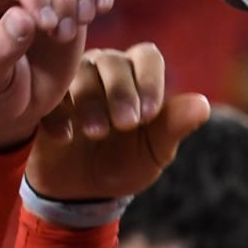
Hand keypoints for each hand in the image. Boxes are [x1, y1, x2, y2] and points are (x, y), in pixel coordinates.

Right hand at [26, 44, 210, 199]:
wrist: (79, 192)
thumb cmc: (122, 164)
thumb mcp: (152, 152)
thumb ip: (174, 127)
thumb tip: (201, 105)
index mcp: (136, 75)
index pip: (146, 56)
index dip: (149, 80)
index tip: (148, 115)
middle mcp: (104, 69)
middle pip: (112, 61)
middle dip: (120, 92)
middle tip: (125, 125)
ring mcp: (71, 82)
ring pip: (80, 72)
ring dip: (90, 101)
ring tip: (96, 133)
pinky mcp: (46, 101)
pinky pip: (50, 96)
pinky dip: (58, 114)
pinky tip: (65, 137)